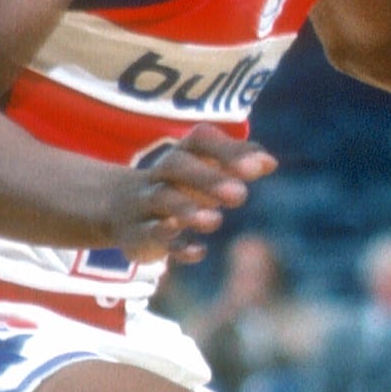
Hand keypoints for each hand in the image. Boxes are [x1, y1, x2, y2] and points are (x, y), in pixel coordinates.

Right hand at [105, 125, 274, 263]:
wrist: (121, 208)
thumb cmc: (182, 185)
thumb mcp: (206, 170)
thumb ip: (237, 162)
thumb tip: (270, 162)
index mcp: (183, 155)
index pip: (199, 141)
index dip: (227, 150)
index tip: (259, 167)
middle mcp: (162, 175)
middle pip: (176, 166)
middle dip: (207, 178)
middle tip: (240, 195)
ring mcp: (146, 204)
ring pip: (161, 199)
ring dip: (186, 209)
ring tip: (214, 220)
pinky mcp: (138, 234)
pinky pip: (152, 237)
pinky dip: (175, 245)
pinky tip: (198, 251)